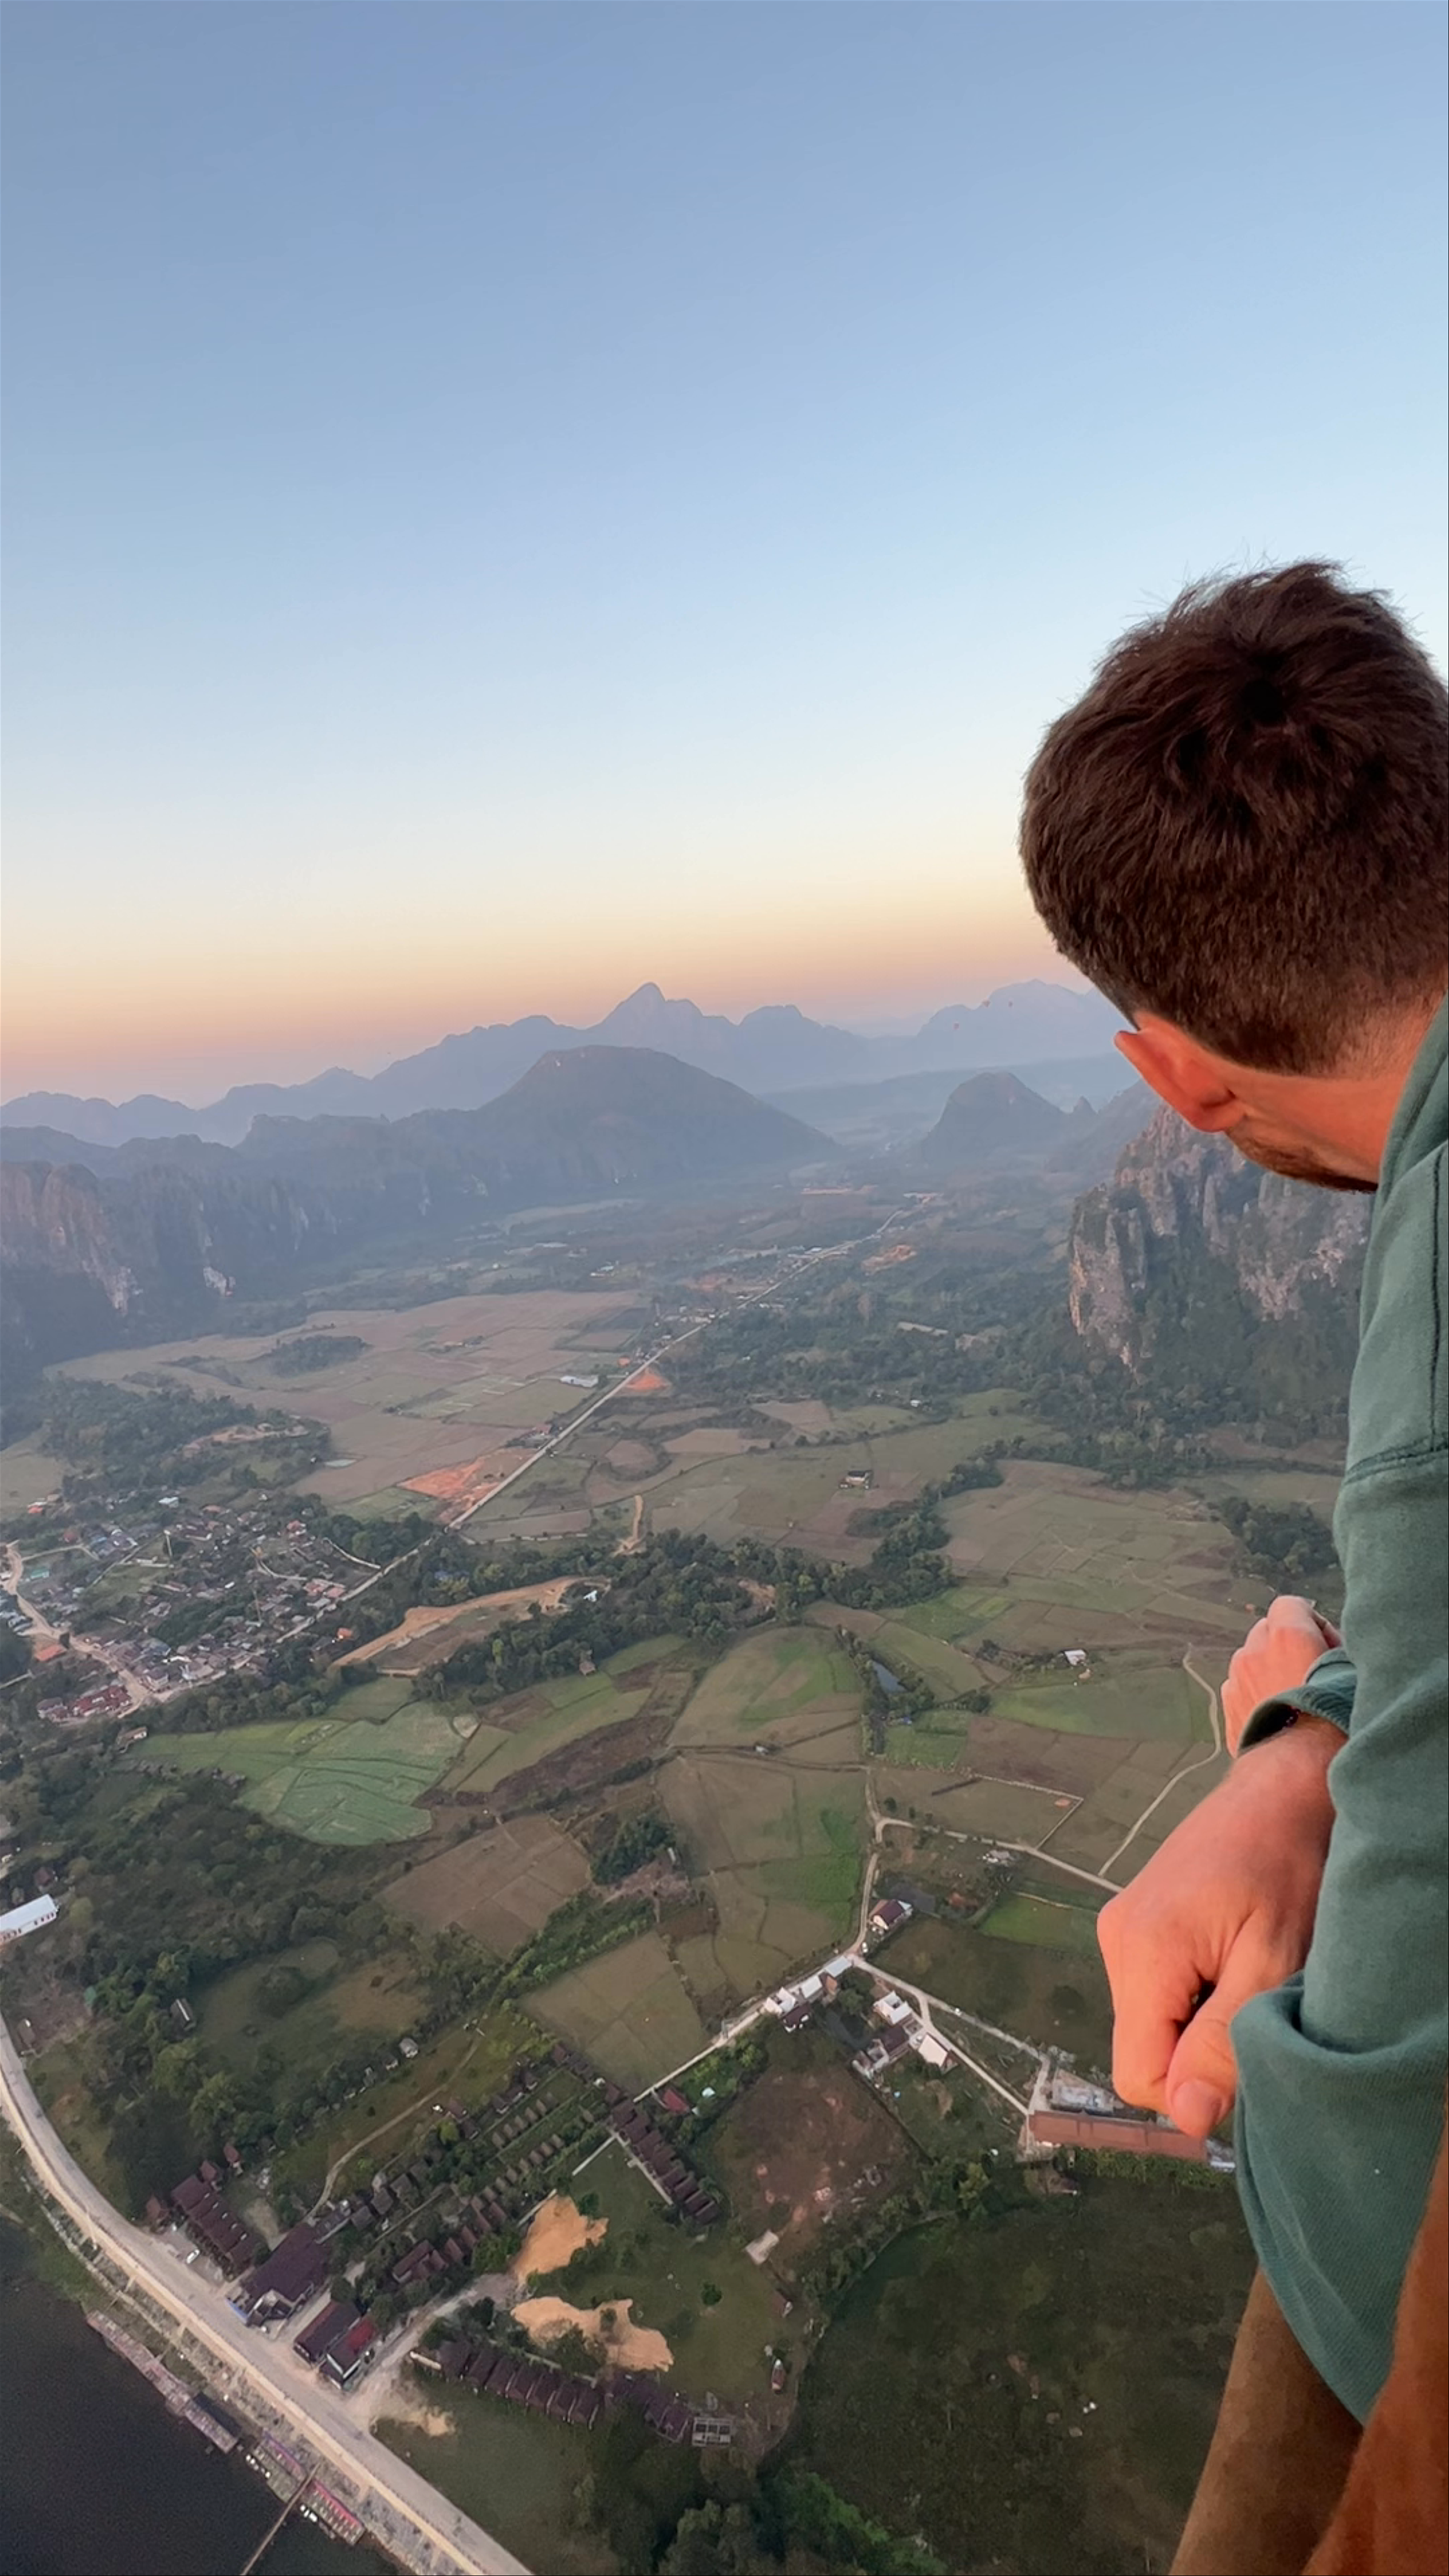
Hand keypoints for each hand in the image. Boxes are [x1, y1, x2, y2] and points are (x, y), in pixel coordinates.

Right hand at [1097, 1715, 1338, 2136]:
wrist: (1281, 1790)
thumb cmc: (1289, 1868)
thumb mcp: (1272, 1961)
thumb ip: (1223, 2040)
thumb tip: (1185, 2118)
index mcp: (1143, 1951)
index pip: (1139, 2075)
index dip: (1195, 2085)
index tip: (1244, 2046)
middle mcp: (1116, 1939)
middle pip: (1142, 2050)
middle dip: (1198, 2050)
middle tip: (1254, 2001)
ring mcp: (1121, 1927)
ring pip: (1150, 2023)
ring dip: (1199, 2020)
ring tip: (1247, 1968)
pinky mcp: (1134, 1922)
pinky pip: (1154, 1992)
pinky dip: (1193, 1993)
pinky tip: (1230, 1953)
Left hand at [1222, 1594, 1341, 1754]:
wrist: (1301, 1774)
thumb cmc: (1337, 1726)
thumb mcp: (1353, 1676)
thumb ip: (1337, 1650)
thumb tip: (1330, 1648)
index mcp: (1287, 1635)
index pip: (1291, 1605)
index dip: (1312, 1624)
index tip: (1327, 1649)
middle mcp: (1254, 1651)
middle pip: (1268, 1631)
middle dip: (1288, 1646)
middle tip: (1314, 1674)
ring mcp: (1235, 1680)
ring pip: (1252, 1661)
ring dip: (1270, 1671)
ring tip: (1297, 1702)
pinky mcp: (1228, 1709)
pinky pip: (1241, 1688)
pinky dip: (1257, 1695)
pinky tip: (1281, 1718)